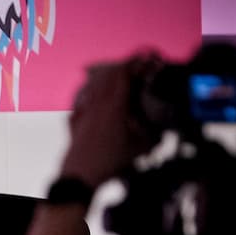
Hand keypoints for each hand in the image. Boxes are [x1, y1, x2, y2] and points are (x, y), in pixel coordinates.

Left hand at [57, 54, 161, 188]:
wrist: (80, 175)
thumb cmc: (109, 161)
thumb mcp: (139, 147)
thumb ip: (152, 132)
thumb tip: (161, 127)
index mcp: (114, 104)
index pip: (125, 73)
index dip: (136, 63)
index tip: (146, 59)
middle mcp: (97, 103)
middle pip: (109, 75)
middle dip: (124, 67)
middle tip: (135, 67)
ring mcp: (83, 110)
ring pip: (95, 84)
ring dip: (107, 77)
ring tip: (118, 77)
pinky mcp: (74, 121)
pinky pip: (82, 99)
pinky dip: (91, 92)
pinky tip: (92, 95)